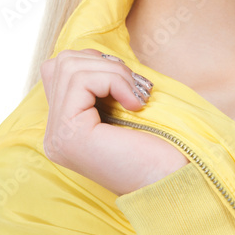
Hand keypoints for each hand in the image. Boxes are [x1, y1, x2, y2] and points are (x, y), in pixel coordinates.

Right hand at [40, 48, 187, 194]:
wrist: (180, 181)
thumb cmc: (165, 146)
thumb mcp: (128, 107)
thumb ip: (104, 85)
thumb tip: (94, 53)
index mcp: (68, 128)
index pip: (60, 71)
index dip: (99, 64)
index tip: (133, 85)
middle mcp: (54, 135)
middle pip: (61, 63)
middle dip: (105, 64)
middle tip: (137, 89)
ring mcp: (57, 137)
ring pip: (69, 66)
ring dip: (114, 72)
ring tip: (138, 97)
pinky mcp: (68, 135)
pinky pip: (81, 80)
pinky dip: (114, 81)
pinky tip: (135, 106)